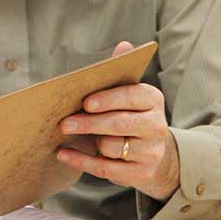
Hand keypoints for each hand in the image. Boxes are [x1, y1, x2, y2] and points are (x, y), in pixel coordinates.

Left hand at [55, 42, 179, 201]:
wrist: (155, 155)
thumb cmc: (131, 116)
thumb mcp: (130, 94)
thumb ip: (121, 73)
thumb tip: (124, 45)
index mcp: (153, 100)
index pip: (132, 96)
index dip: (108, 99)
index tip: (85, 102)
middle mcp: (157, 126)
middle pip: (120, 124)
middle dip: (90, 123)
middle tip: (64, 123)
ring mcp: (151, 152)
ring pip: (113, 147)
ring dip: (91, 142)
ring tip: (72, 135)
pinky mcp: (141, 174)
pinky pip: (106, 169)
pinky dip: (82, 162)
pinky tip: (63, 154)